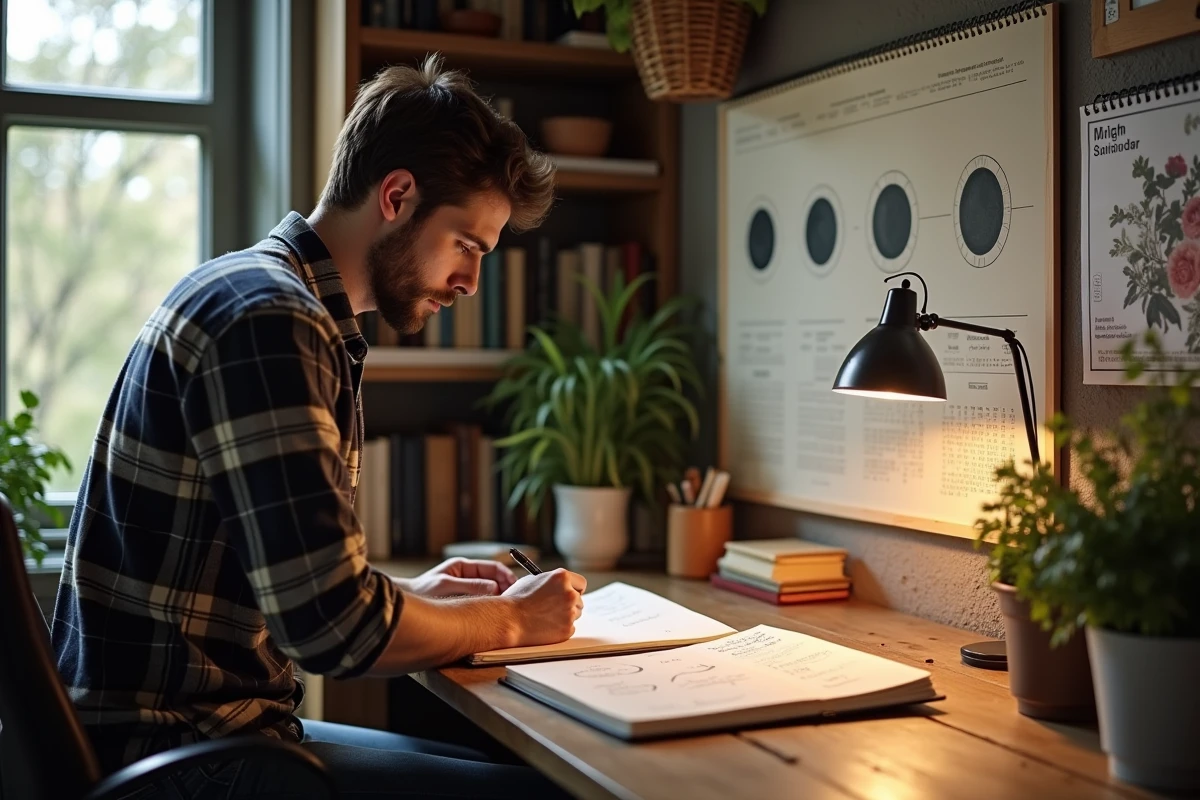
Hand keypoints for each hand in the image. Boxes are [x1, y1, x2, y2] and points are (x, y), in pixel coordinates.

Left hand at [402, 557, 516, 598]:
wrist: (402, 605)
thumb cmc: (421, 591)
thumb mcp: (446, 586)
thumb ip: (470, 586)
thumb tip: (495, 587)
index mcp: (463, 566)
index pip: (493, 568)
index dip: (507, 576)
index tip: (516, 586)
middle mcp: (466, 576)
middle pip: (494, 580)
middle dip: (506, 588)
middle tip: (514, 600)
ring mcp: (465, 589)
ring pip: (489, 592)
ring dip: (498, 599)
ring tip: (505, 608)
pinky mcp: (463, 603)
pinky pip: (481, 603)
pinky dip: (488, 607)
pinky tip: (492, 615)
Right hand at [501, 568, 586, 646]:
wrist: (508, 620)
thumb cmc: (516, 600)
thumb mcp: (533, 580)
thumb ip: (550, 582)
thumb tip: (559, 585)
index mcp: (562, 577)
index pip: (581, 583)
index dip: (575, 588)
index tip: (571, 592)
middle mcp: (569, 593)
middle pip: (579, 599)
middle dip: (570, 603)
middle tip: (555, 607)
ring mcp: (570, 612)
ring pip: (576, 614)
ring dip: (565, 616)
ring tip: (545, 617)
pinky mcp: (567, 629)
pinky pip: (569, 628)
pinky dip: (561, 628)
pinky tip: (545, 626)